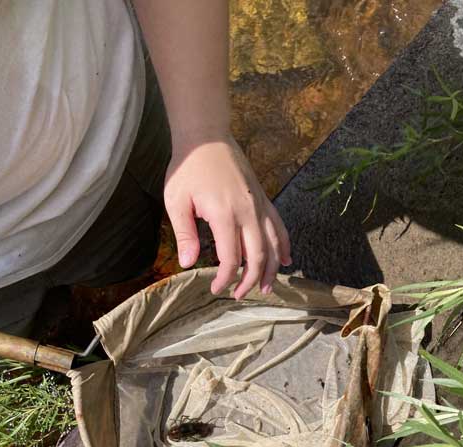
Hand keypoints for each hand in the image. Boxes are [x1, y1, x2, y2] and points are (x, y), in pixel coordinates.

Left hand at [164, 135, 291, 299]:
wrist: (206, 135)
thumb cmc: (188, 167)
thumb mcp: (177, 201)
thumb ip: (185, 234)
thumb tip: (188, 264)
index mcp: (224, 214)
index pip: (231, 258)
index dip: (225, 279)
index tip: (216, 289)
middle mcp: (247, 211)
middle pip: (258, 256)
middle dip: (251, 281)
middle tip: (239, 295)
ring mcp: (258, 204)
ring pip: (273, 244)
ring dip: (272, 269)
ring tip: (267, 288)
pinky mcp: (262, 198)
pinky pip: (278, 226)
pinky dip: (283, 245)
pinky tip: (285, 260)